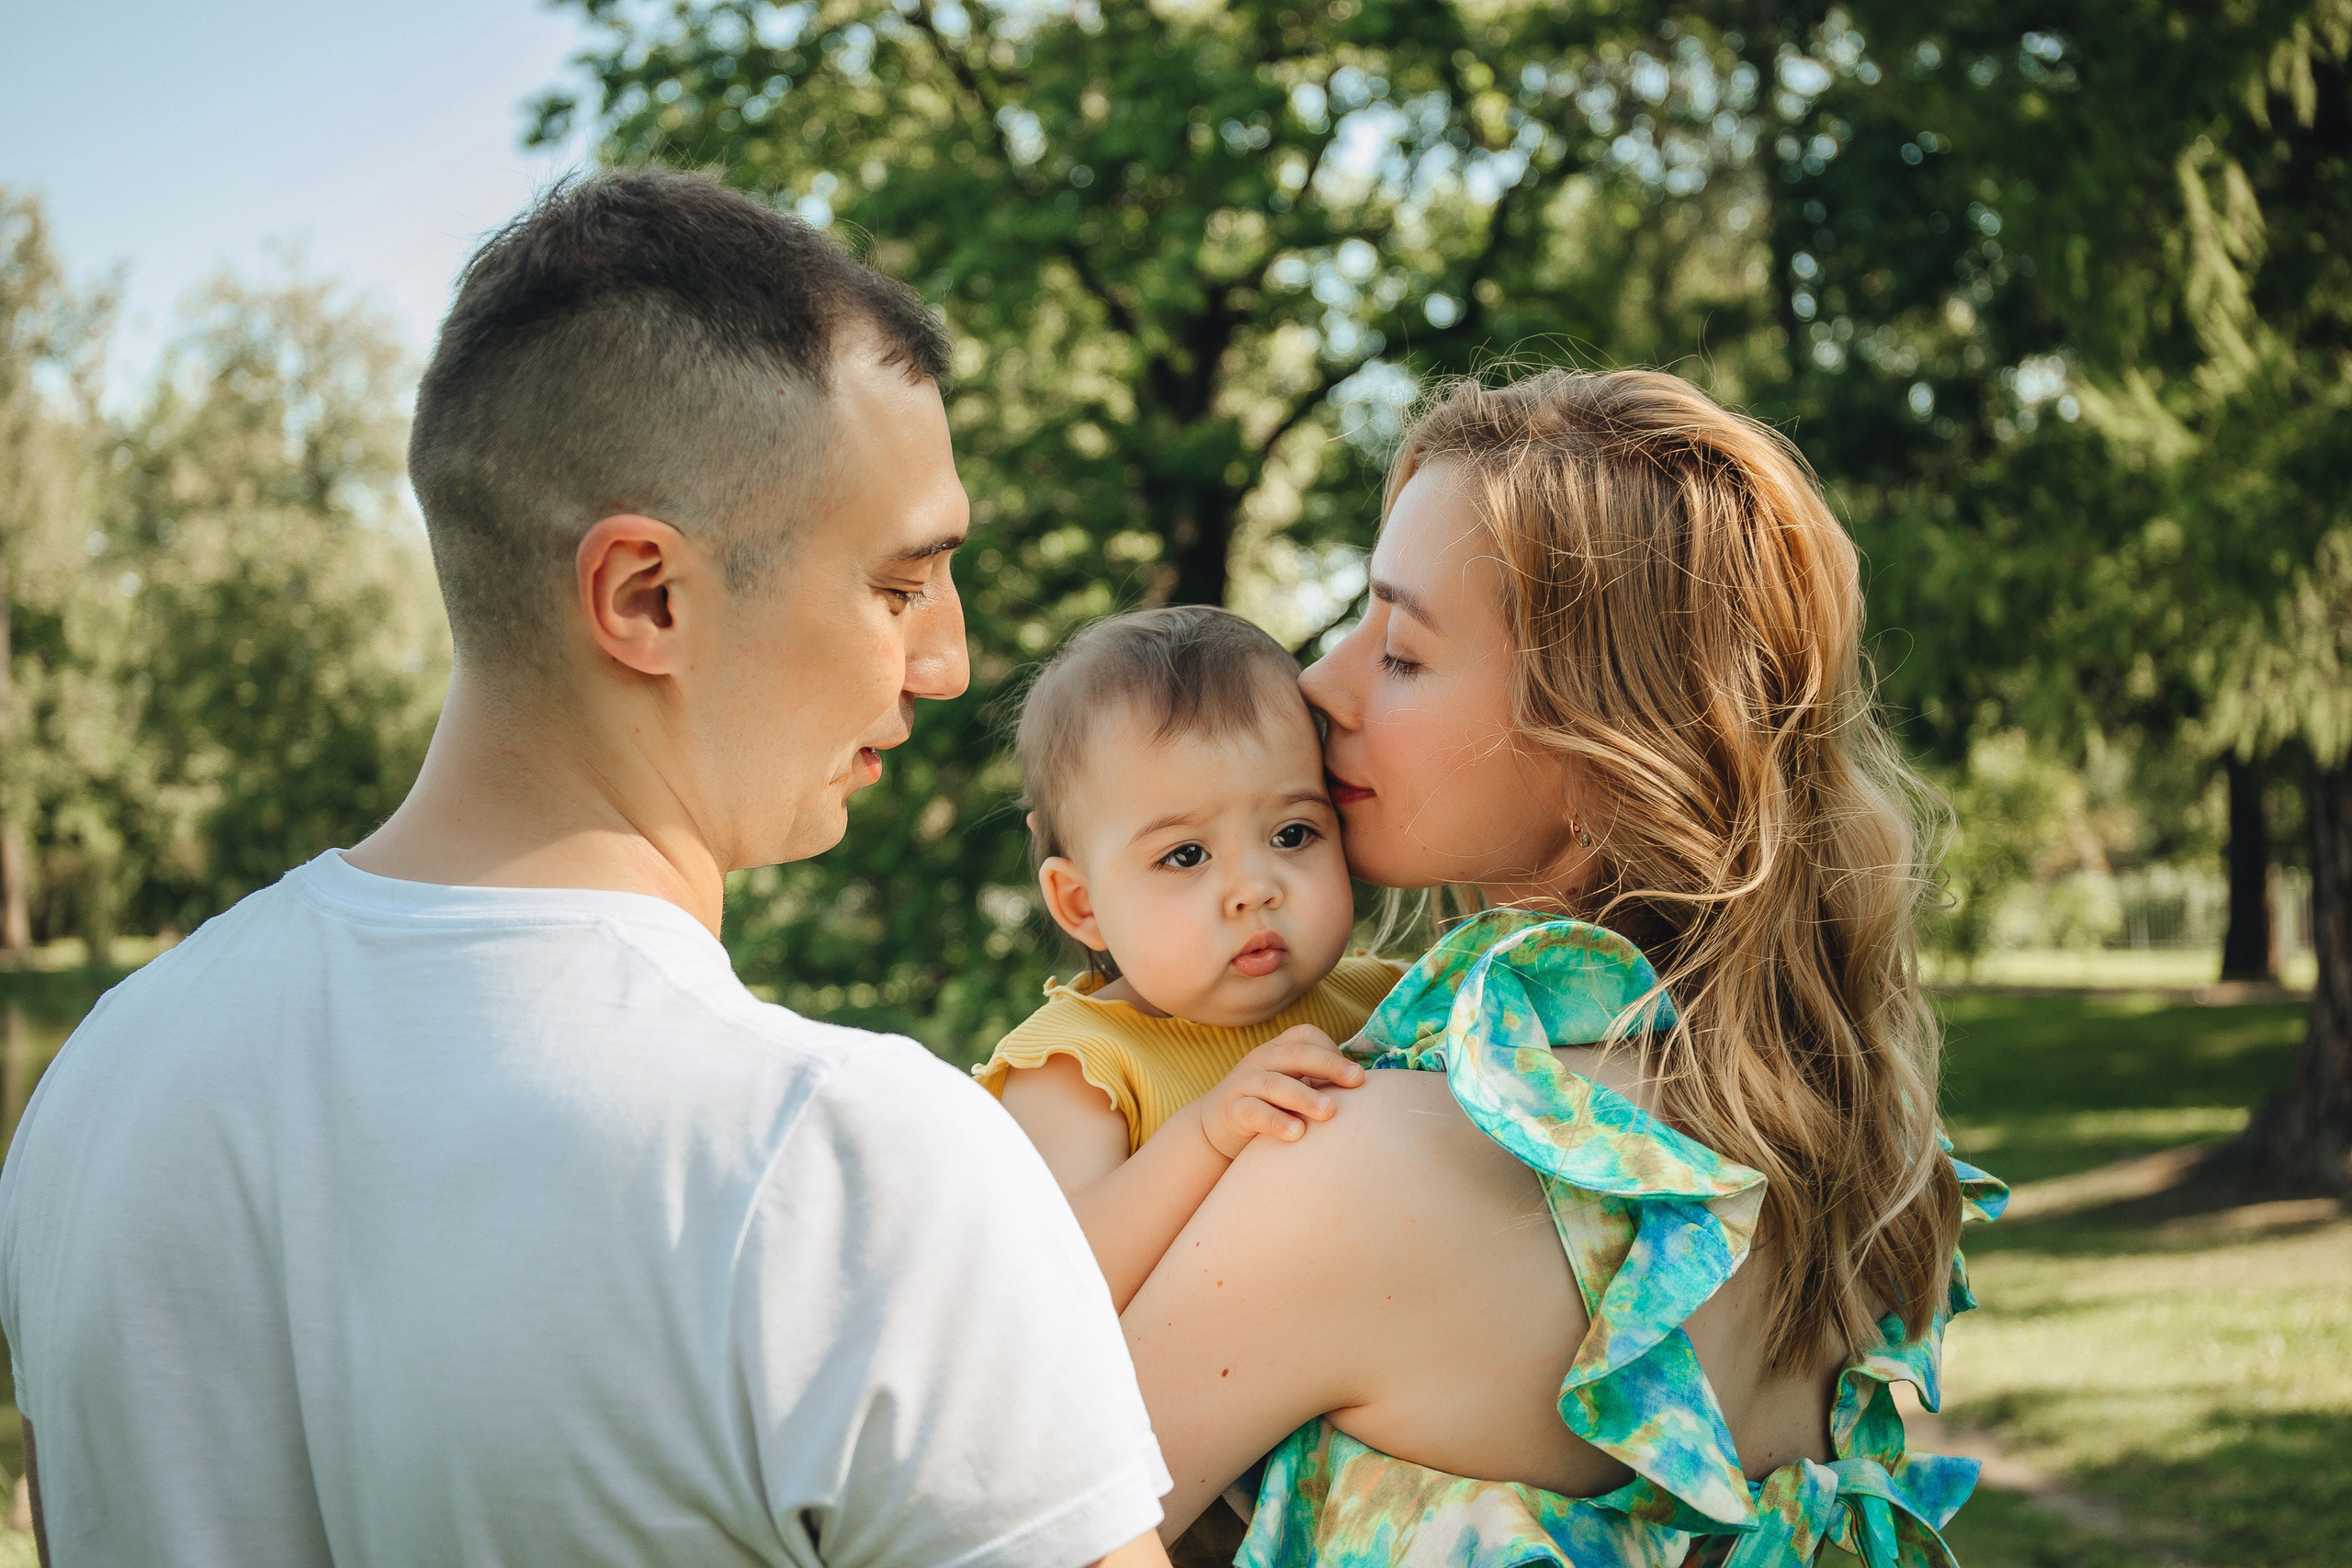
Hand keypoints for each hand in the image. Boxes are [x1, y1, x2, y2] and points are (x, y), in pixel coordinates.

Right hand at [1194, 1025, 1365, 1160]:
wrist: (1215, 1127)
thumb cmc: (1268, 1105)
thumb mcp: (1292, 1085)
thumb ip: (1320, 1082)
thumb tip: (1369, 1089)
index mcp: (1279, 1050)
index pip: (1306, 1037)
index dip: (1332, 1052)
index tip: (1355, 1078)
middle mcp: (1261, 1060)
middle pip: (1295, 1053)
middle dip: (1328, 1065)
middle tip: (1357, 1081)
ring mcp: (1244, 1084)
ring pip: (1272, 1082)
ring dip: (1303, 1096)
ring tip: (1329, 1112)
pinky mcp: (1232, 1111)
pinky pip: (1252, 1111)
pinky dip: (1275, 1121)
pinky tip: (1296, 1134)